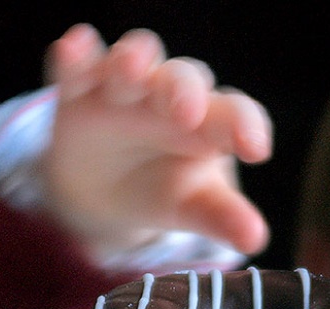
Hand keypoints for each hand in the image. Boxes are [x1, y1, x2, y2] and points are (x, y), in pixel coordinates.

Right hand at [40, 24, 272, 255]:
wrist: (104, 189)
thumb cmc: (163, 189)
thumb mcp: (192, 207)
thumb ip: (222, 217)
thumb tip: (256, 239)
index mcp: (210, 122)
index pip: (236, 112)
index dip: (246, 125)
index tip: (256, 150)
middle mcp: (171, 93)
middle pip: (185, 77)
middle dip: (185, 91)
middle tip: (187, 114)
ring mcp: (124, 86)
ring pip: (134, 57)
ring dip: (132, 58)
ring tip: (131, 69)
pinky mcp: (78, 89)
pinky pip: (75, 65)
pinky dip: (74, 54)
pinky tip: (73, 48)